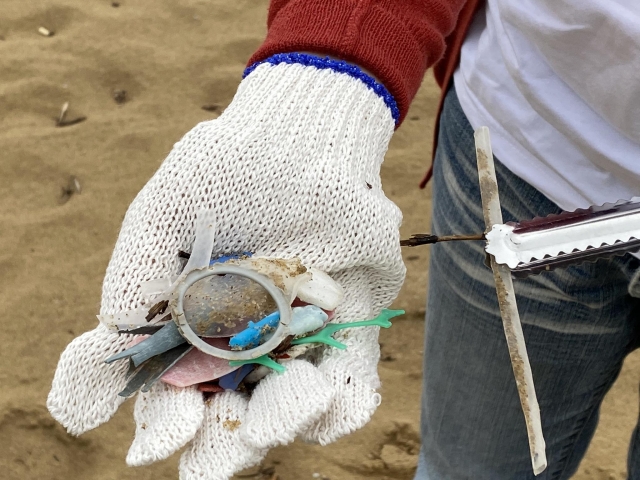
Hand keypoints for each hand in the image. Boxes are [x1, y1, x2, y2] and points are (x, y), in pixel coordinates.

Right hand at [47, 58, 404, 478]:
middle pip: (227, 422)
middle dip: (221, 446)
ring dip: (284, 421)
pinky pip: (350, 389)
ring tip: (296, 394)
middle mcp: (240, 349)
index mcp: (188, 332)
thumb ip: (137, 275)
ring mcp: (295, 346)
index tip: (161, 433)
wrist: (302, 138)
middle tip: (220, 447)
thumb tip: (109, 342)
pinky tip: (330, 393)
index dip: (161, 422)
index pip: (169, 396)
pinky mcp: (347, 332)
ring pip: (286, 413)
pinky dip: (342, 405)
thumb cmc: (227, 168)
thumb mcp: (167, 212)